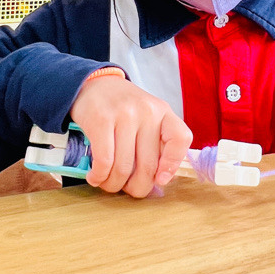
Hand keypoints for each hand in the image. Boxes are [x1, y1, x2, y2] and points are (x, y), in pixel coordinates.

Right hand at [71, 75, 192, 197]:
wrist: (94, 85)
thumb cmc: (123, 108)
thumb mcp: (147, 117)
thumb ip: (155, 143)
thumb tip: (157, 182)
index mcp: (163, 112)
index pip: (180, 138)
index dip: (172, 164)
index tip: (161, 180)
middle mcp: (147, 112)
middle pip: (148, 165)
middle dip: (136, 187)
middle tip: (127, 188)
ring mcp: (124, 115)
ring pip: (123, 168)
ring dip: (113, 184)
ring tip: (108, 182)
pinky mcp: (100, 120)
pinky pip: (104, 161)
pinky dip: (99, 176)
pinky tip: (95, 176)